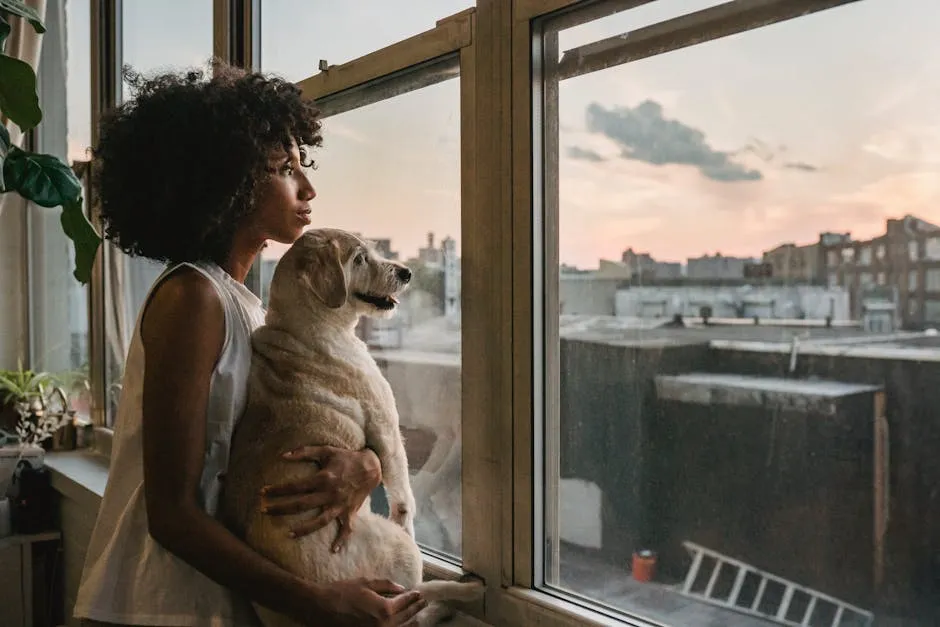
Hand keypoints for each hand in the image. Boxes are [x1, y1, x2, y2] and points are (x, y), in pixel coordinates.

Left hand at [260, 445, 381, 550]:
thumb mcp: (326, 450)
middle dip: (281, 508)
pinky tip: (333, 550)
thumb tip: (283, 456)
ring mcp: (340, 505)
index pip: (295, 487)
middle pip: (301, 505)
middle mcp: (330, 494)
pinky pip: (346, 529)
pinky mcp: (349, 512)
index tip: (263, 492)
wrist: (372, 466)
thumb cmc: (347, 457)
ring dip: (304, 529)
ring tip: (288, 534)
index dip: (277, 489)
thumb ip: (304, 452)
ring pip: (320, 521)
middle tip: (264, 511)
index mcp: (323, 478)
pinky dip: (341, 540)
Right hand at [315, 579, 426, 626]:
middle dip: (415, 609)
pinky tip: (400, 625)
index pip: (404, 603)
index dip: (413, 597)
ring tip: (417, 617)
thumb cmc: (342, 592)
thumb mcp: (365, 583)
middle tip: (423, 603)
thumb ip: (386, 585)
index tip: (419, 593)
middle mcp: (383, 625)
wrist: (320, 607)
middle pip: (405, 618)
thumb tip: (401, 588)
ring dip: (409, 622)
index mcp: (384, 609)